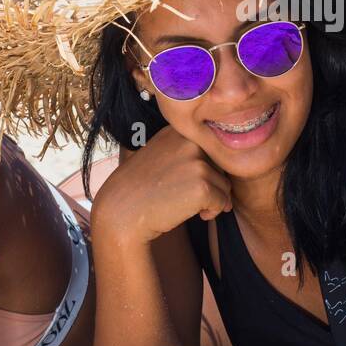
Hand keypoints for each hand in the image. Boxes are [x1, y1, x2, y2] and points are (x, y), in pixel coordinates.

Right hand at [92, 126, 231, 243]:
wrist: (121, 212)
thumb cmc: (140, 189)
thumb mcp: (160, 155)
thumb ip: (187, 152)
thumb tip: (222, 166)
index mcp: (179, 131)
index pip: (208, 149)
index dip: (202, 169)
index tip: (182, 181)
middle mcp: (189, 142)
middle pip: (220, 166)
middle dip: (210, 185)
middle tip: (184, 196)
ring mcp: (197, 163)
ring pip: (224, 185)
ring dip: (212, 200)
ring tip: (187, 205)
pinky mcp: (202, 186)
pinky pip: (222, 202)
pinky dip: (212, 212)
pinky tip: (194, 215)